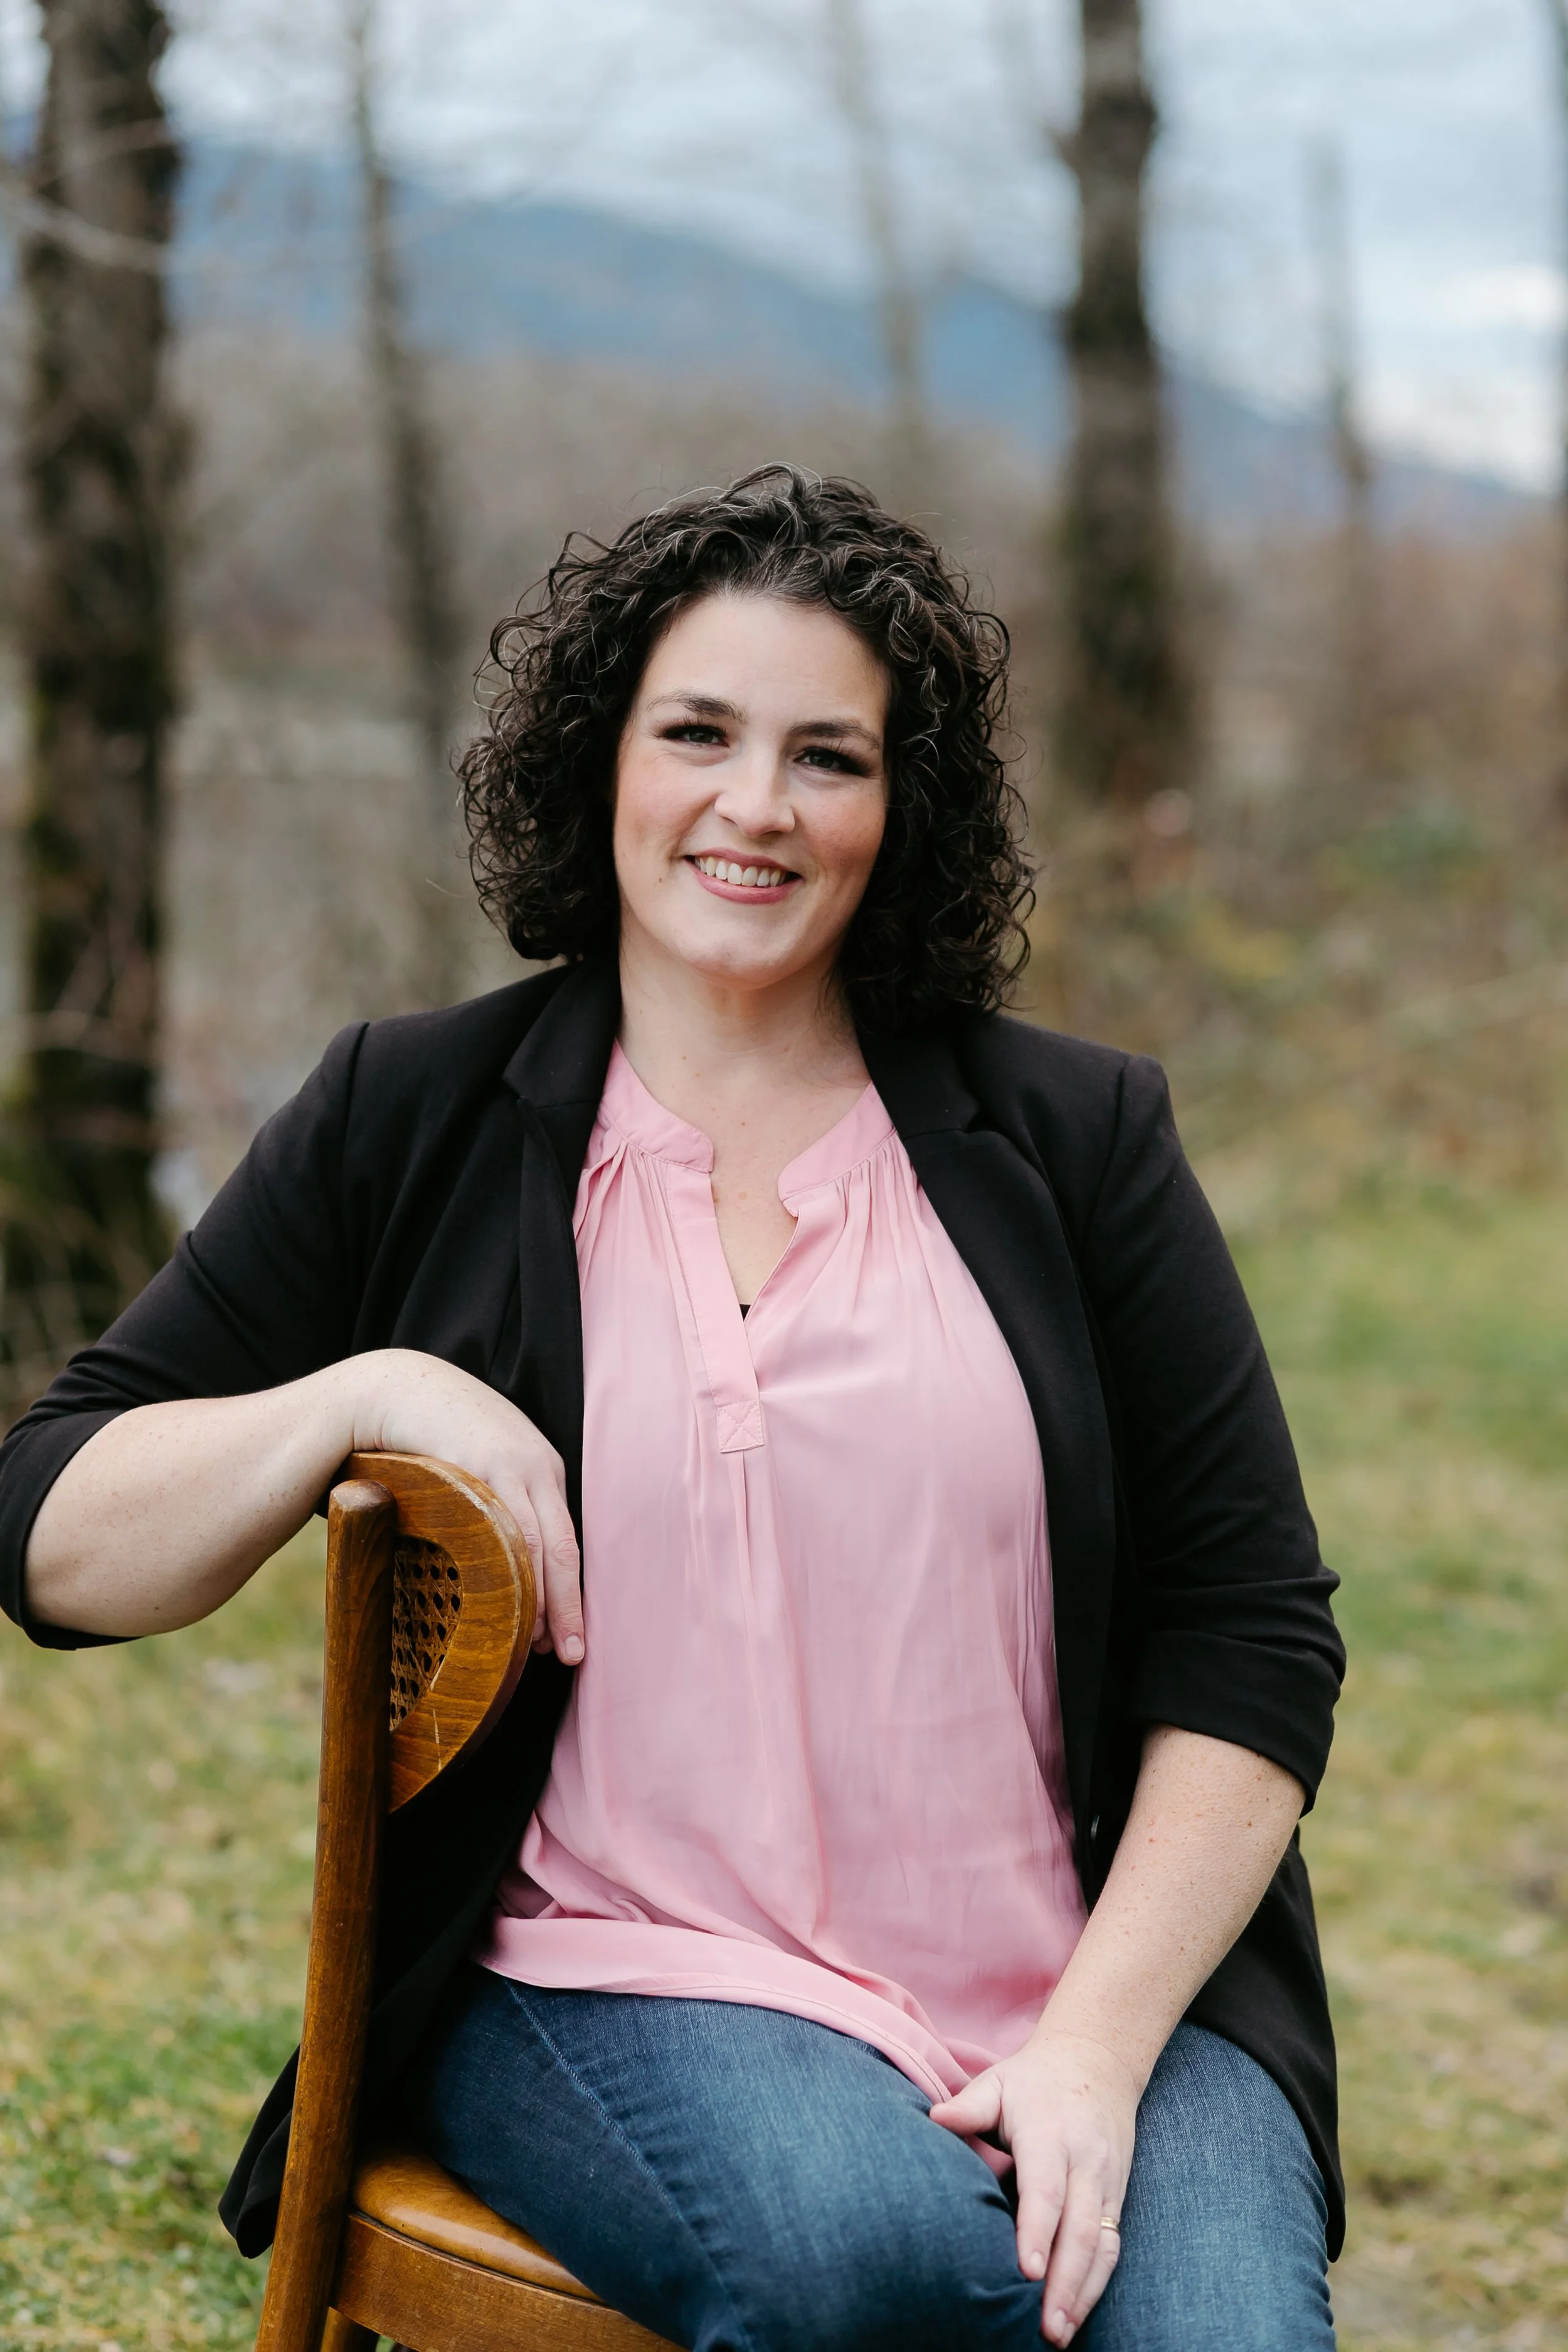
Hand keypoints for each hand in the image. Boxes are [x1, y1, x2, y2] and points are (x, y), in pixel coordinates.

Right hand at [356, 1349, 583, 1663]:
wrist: (396, 1385)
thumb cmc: (435, 1432)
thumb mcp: (479, 1466)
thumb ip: (496, 1506)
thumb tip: (498, 1565)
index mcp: (542, 1470)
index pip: (565, 1541)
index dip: (568, 1593)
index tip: (568, 1637)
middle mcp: (538, 1467)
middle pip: (563, 1548)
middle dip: (569, 1605)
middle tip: (572, 1655)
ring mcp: (513, 1464)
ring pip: (538, 1543)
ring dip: (542, 1597)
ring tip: (540, 1643)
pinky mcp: (481, 1464)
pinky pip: (503, 1526)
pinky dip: (511, 1569)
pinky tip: (509, 1600)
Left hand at [929, 2029, 1137, 2345]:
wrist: (1098, 2060)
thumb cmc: (1035, 2080)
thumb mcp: (1000, 2082)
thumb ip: (970, 2106)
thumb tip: (933, 2119)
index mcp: (1051, 2134)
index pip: (1046, 2189)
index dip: (1037, 2232)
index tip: (1026, 2272)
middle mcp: (1085, 2163)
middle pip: (1080, 2229)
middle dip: (1065, 2282)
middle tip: (1046, 2328)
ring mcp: (1106, 2183)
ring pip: (1102, 2245)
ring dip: (1083, 2293)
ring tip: (1060, 2334)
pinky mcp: (1117, 2198)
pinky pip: (1112, 2246)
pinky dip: (1098, 2283)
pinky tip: (1078, 2312)